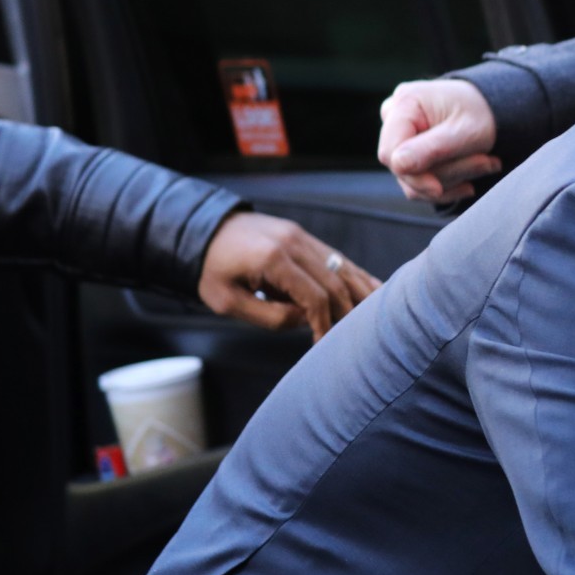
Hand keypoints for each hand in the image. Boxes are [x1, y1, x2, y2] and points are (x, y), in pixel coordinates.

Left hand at [197, 212, 379, 338]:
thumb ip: (272, 316)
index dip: (324, 323)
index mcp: (272, 259)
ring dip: (360, 293)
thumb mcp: (229, 303)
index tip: (323, 344)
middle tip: (347, 338)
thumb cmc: (211, 270)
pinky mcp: (304, 236)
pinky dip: (356, 276)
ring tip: (371, 318)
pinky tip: (373, 290)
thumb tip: (307, 320)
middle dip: (345, 313)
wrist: (202, 230)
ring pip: (343, 267)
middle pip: (335, 283)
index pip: (315, 296)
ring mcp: (302, 236)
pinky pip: (337, 258)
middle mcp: (293, 243)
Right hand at [377, 79, 499, 202]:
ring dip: (453, 180)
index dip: (414, 176)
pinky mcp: (408, 154)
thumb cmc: (482, 114)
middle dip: (445, 175)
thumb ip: (433, 148)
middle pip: (403, 168)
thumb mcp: (467, 131)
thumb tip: (399, 165)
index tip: (439, 189)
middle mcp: (395, 117)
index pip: (391, 153)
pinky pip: (418, 185)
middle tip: (487, 162)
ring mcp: (399, 136)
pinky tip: (474, 173)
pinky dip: (449, 186)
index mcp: (405, 103)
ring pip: (413, 180)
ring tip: (487, 162)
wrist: (492, 109)